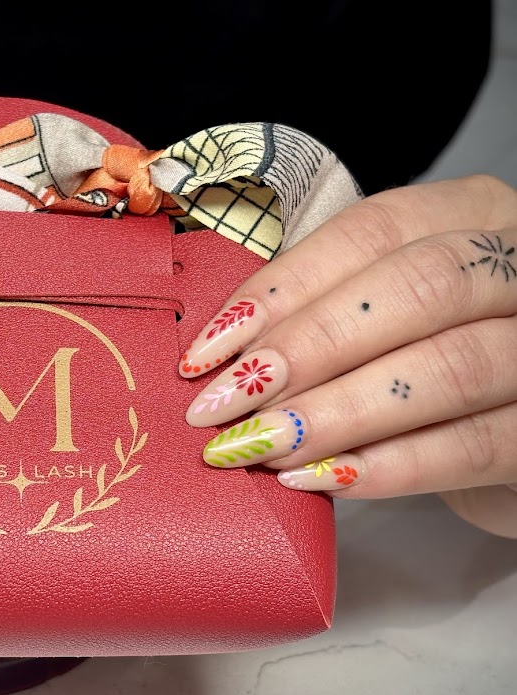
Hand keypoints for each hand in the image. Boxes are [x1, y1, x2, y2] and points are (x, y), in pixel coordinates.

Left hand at [179, 174, 516, 538]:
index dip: (282, 289)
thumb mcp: (385, 312)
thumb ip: (322, 310)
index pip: (370, 232)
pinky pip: (474, 446)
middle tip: (224, 403)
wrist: (515, 423)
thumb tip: (219, 353)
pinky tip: (318, 479)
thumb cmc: (430, 353)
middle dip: (307, 347)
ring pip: (449, 367)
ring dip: (336, 412)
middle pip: (418, 287)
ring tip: (258, 445)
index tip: (207, 351)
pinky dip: (387, 466)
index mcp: (472, 215)